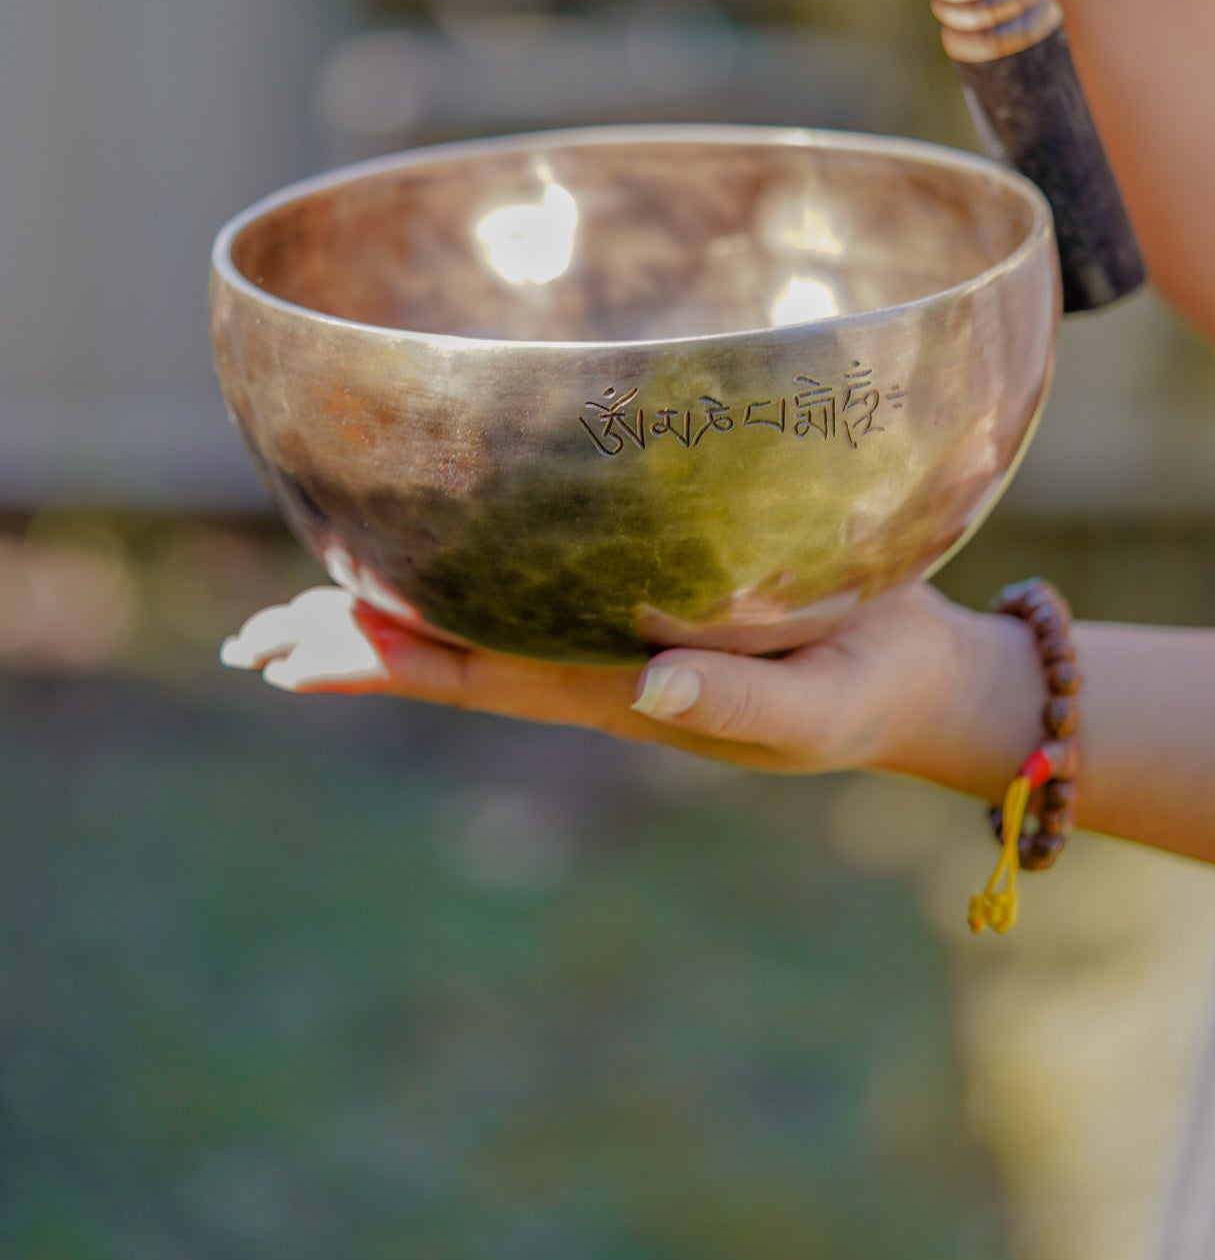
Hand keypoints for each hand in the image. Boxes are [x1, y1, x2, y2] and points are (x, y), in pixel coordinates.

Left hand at [220, 580, 1035, 794]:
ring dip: (385, 617)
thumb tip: (645, 687)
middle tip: (251, 644)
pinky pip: (528, 584)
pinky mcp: (639, 595)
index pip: (491, 675)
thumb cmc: (875, 691)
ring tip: (293, 613)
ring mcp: (612, 635)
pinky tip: (428, 551)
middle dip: (356, 648)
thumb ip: (744, 701)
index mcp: (626, 694)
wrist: (917, 676)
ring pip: (476, 622)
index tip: (318, 634)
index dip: (404, 656)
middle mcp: (598, 667)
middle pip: (453, 655)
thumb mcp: (823, 708)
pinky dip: (459, 571)